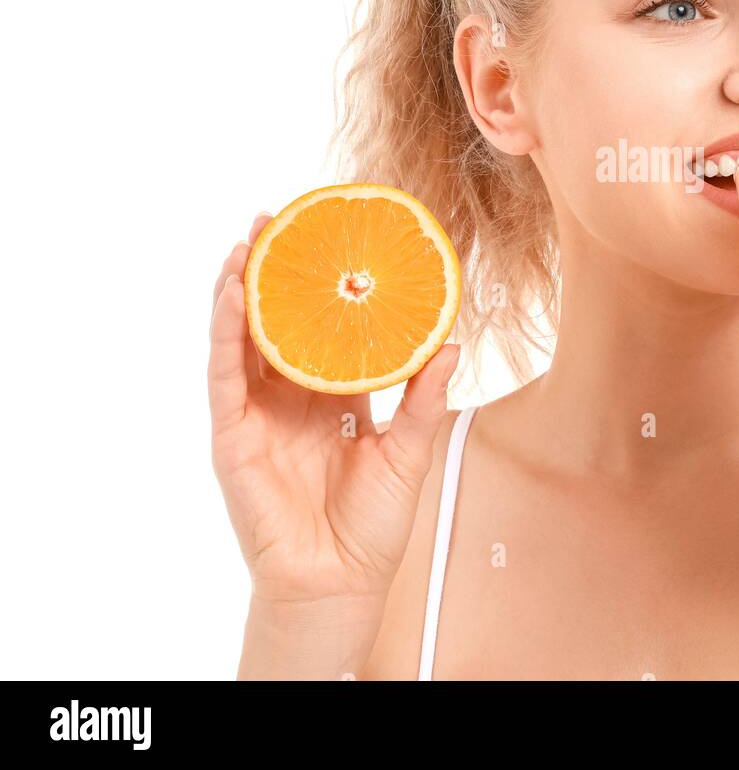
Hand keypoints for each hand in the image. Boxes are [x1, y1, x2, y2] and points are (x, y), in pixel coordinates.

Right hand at [208, 212, 460, 614]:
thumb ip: (423, 397)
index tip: (332, 238)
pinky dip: (225, 335)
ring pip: (242, 339)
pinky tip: (231, 298)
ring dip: (239, 288)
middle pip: (276, 321)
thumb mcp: (409, 449)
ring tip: (248, 240)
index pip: (323, 328)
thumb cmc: (373, 522)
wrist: (341, 581)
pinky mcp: (233, 437)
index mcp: (332, 395)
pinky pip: (225, 378)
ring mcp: (257, 415)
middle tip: (278, 217)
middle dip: (273, 271)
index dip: (323, 286)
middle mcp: (291, 398)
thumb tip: (453, 341)